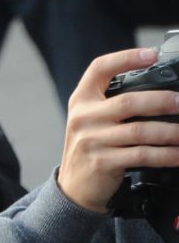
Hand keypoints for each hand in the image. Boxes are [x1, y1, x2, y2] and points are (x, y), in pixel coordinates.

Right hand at [55, 47, 178, 213]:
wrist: (74, 187)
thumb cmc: (93, 148)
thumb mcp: (93, 120)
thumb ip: (114, 103)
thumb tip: (164, 92)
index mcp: (82, 100)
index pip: (100, 69)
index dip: (126, 58)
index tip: (152, 55)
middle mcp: (83, 118)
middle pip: (127, 102)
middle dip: (161, 101)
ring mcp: (91, 141)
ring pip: (139, 131)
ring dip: (170, 132)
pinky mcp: (102, 162)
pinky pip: (141, 155)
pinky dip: (165, 155)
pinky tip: (178, 154)